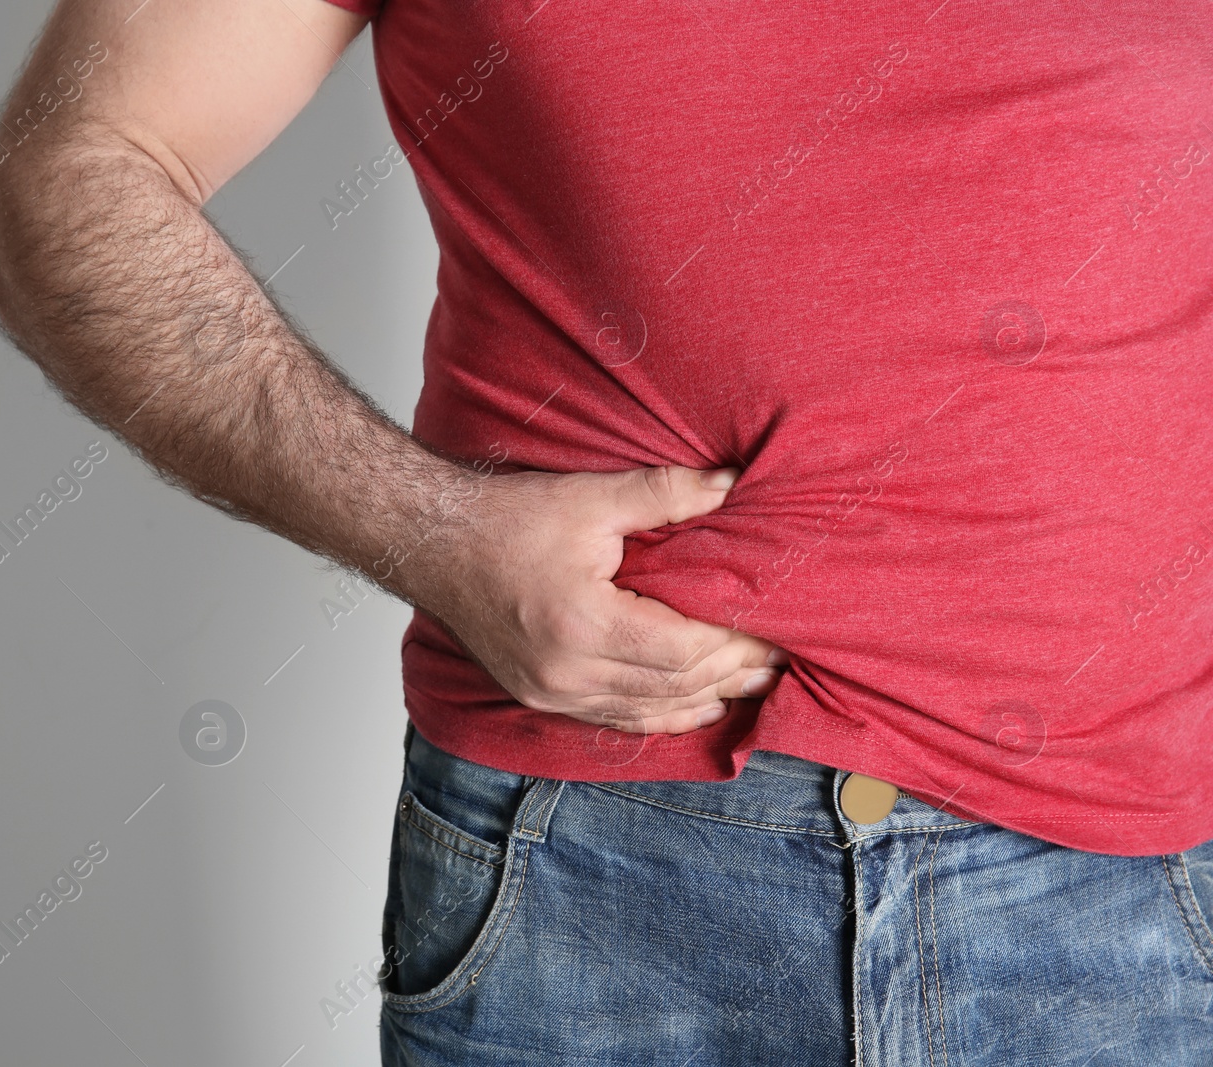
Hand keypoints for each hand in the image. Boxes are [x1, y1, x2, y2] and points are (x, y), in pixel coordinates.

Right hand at [408, 464, 786, 734]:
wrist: (434, 545)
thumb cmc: (505, 520)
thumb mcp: (589, 499)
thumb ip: (664, 494)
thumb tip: (729, 484)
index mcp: (583, 624)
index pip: (683, 650)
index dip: (734, 644)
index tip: (771, 629)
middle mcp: (567, 672)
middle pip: (673, 687)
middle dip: (731, 674)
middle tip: (778, 660)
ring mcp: (551, 693)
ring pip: (647, 711)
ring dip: (704, 699)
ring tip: (751, 686)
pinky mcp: (540, 697)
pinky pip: (614, 720)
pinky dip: (660, 714)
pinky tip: (693, 705)